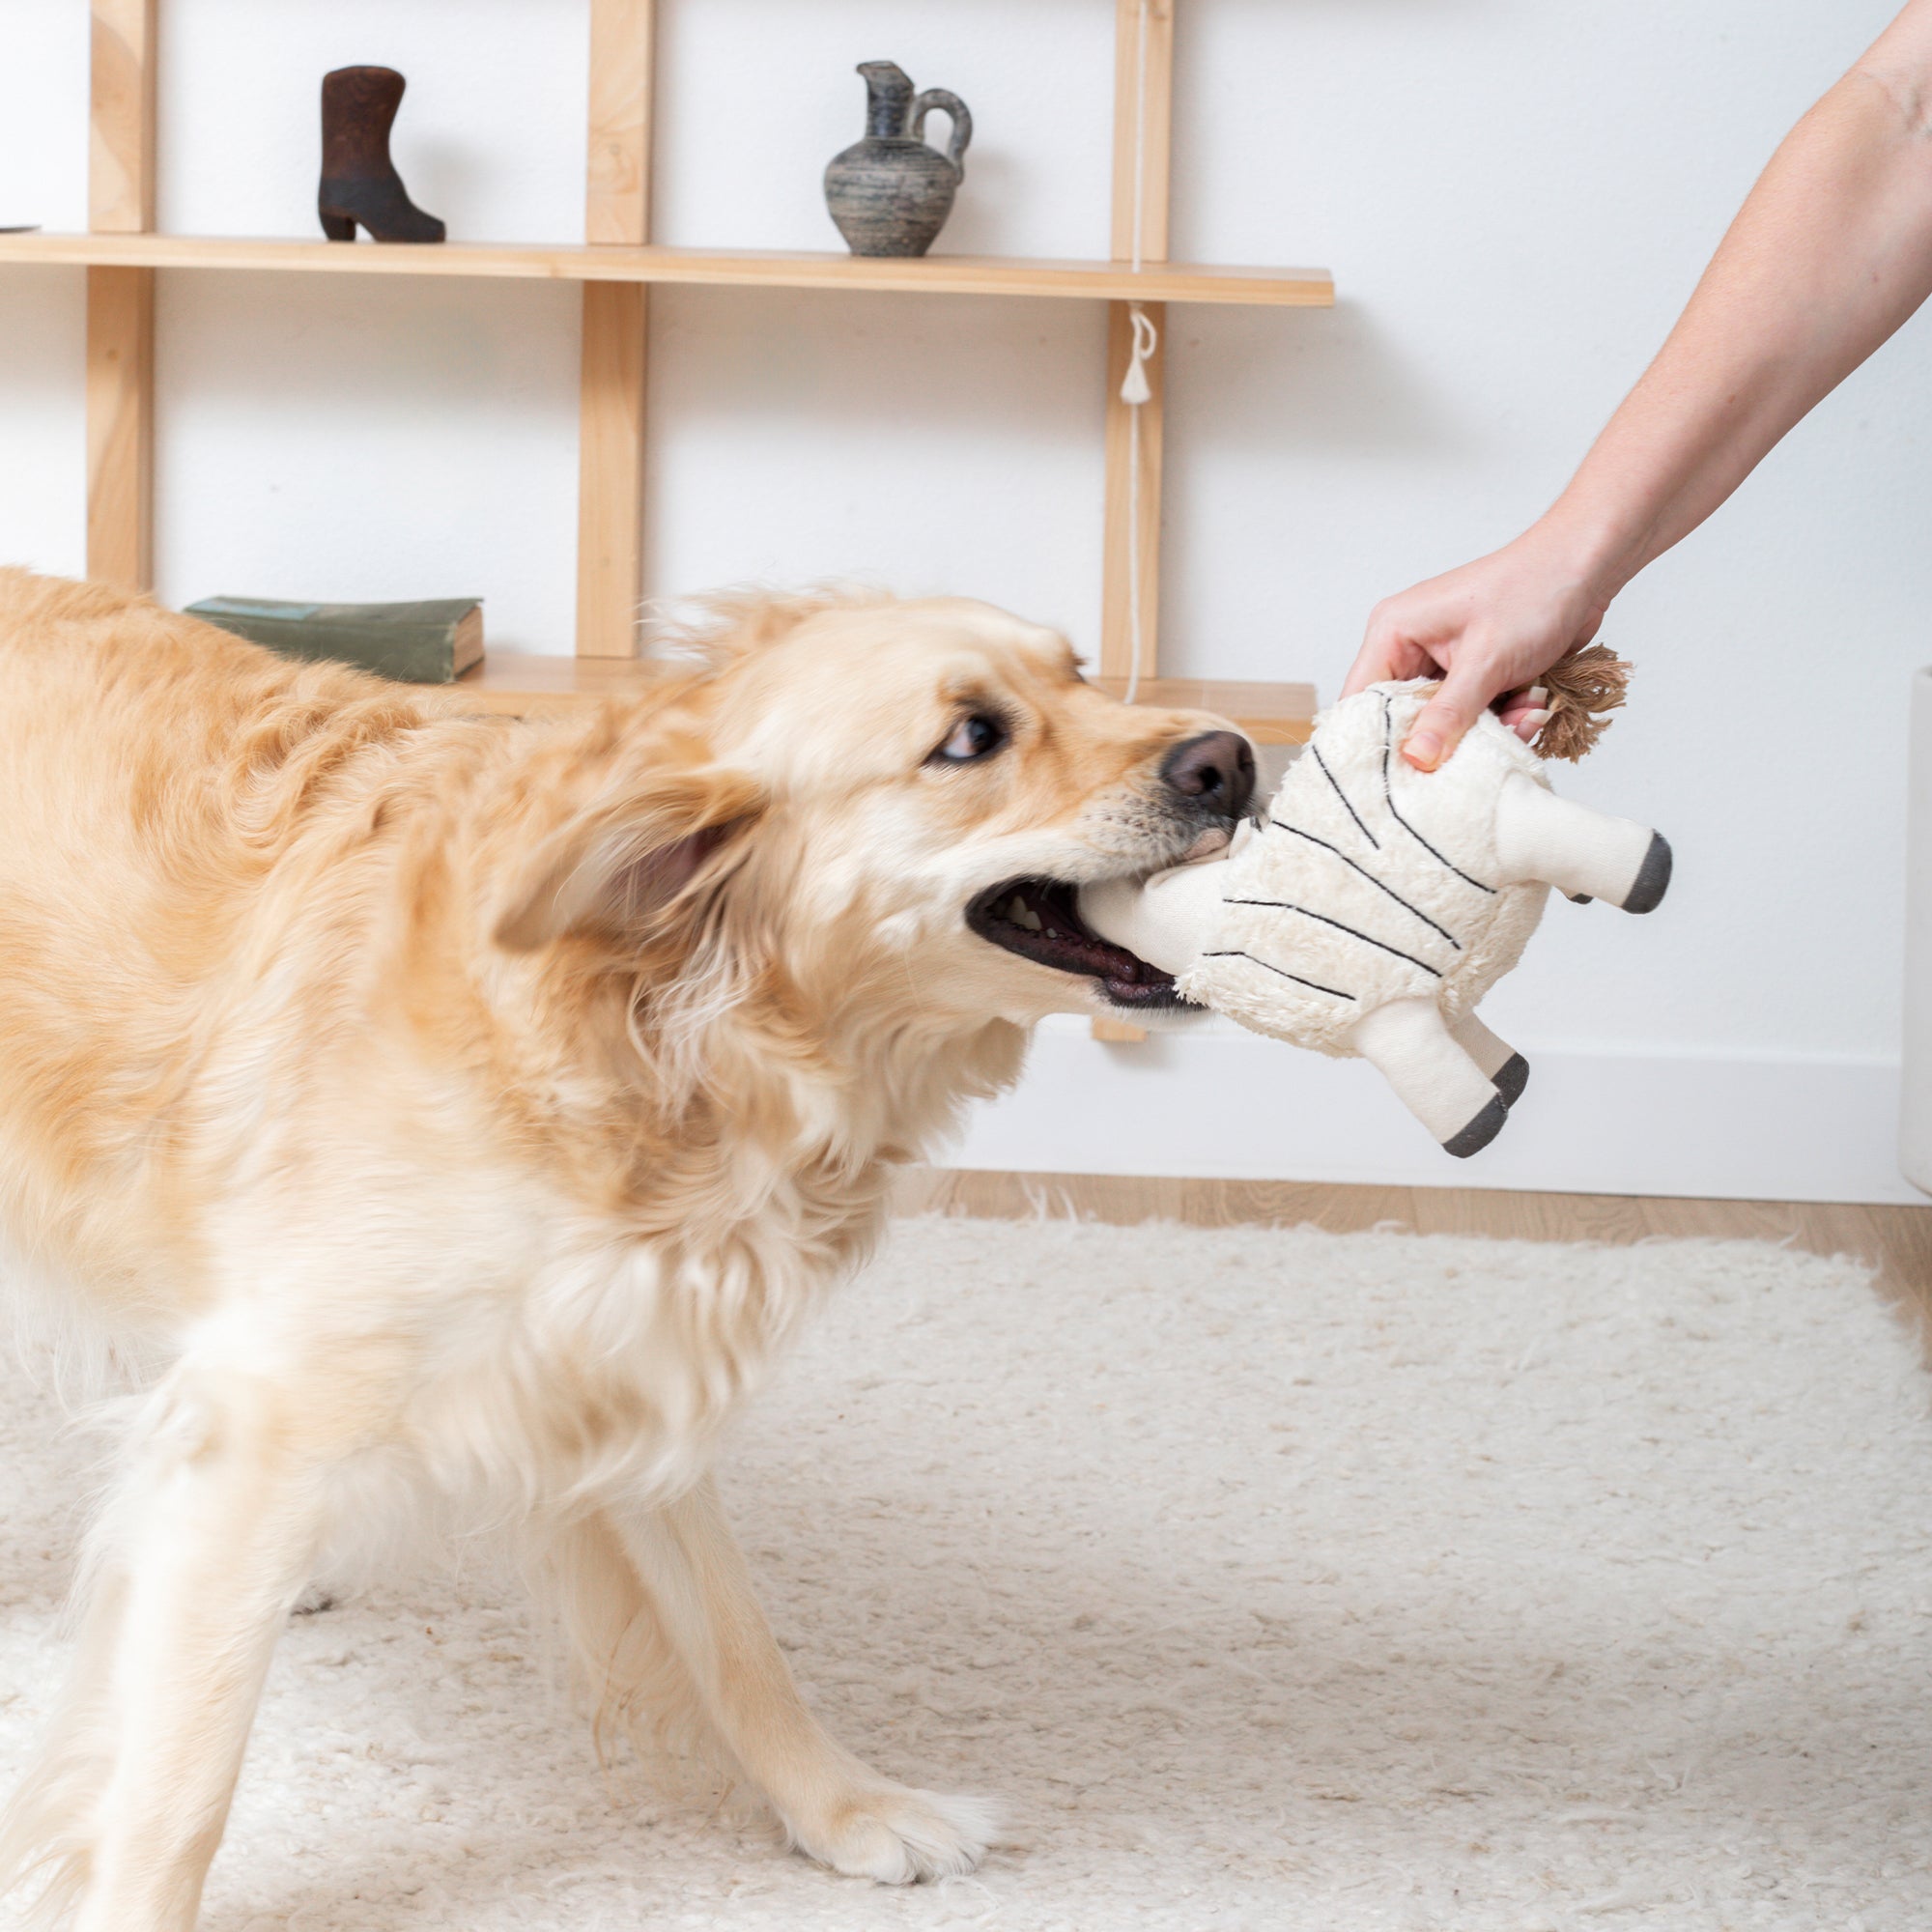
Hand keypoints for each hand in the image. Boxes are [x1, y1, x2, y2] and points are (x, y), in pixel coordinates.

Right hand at [1344, 524, 1616, 769]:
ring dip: (1485, 728)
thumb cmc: (1533, 590)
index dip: (1376, 740)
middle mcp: (1410, 648)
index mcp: (1394, 632)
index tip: (1398, 777)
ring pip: (1446, 722)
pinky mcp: (1473, 674)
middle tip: (1482, 742)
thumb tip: (1416, 760)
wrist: (1586, 569)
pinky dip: (1503, 718)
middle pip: (1406, 718)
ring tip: (1522, 712)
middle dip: (1448, 736)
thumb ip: (1449, 713)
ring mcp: (1443, 662)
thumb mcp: (1487, 660)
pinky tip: (1531, 704)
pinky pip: (1474, 715)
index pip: (1361, 700)